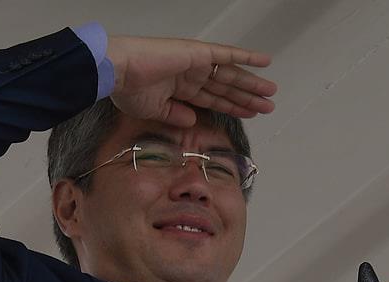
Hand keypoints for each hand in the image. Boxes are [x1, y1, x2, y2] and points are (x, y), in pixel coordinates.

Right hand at [106, 36, 277, 126]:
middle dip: (247, 98)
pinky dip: (247, 56)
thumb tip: (192, 121)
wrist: (117, 70)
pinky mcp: (198, 52)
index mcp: (180, 87)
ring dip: (252, 83)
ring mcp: (196, 62)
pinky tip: (265, 61)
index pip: (213, 99)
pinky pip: (228, 54)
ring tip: (270, 91)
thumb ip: (175, 115)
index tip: (250, 114)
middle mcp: (191, 74)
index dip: (232, 107)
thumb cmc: (127, 89)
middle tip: (268, 106)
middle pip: (226, 88)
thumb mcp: (154, 110)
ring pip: (231, 75)